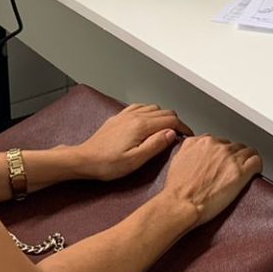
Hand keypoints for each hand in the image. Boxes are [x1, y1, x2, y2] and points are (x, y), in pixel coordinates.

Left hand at [75, 104, 189, 181]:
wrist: (84, 160)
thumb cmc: (107, 164)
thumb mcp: (136, 160)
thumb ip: (156, 145)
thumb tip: (172, 133)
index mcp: (141, 126)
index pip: (171, 120)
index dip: (183, 127)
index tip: (188, 135)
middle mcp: (134, 116)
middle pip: (164, 111)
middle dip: (176, 121)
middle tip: (180, 134)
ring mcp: (125, 115)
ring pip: (153, 107)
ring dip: (163, 116)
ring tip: (167, 129)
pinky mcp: (118, 118)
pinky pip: (139, 107)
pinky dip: (150, 111)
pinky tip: (148, 120)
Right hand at [162, 136, 262, 227]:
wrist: (181, 202)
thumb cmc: (178, 188)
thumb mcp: (178, 158)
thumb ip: (189, 148)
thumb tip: (195, 150)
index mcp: (203, 142)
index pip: (220, 141)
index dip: (223, 152)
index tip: (223, 159)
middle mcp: (217, 147)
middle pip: (235, 146)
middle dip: (234, 156)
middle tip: (232, 167)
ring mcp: (230, 158)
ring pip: (248, 151)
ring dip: (247, 159)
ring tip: (245, 169)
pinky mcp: (240, 172)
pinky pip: (256, 161)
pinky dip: (257, 166)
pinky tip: (255, 171)